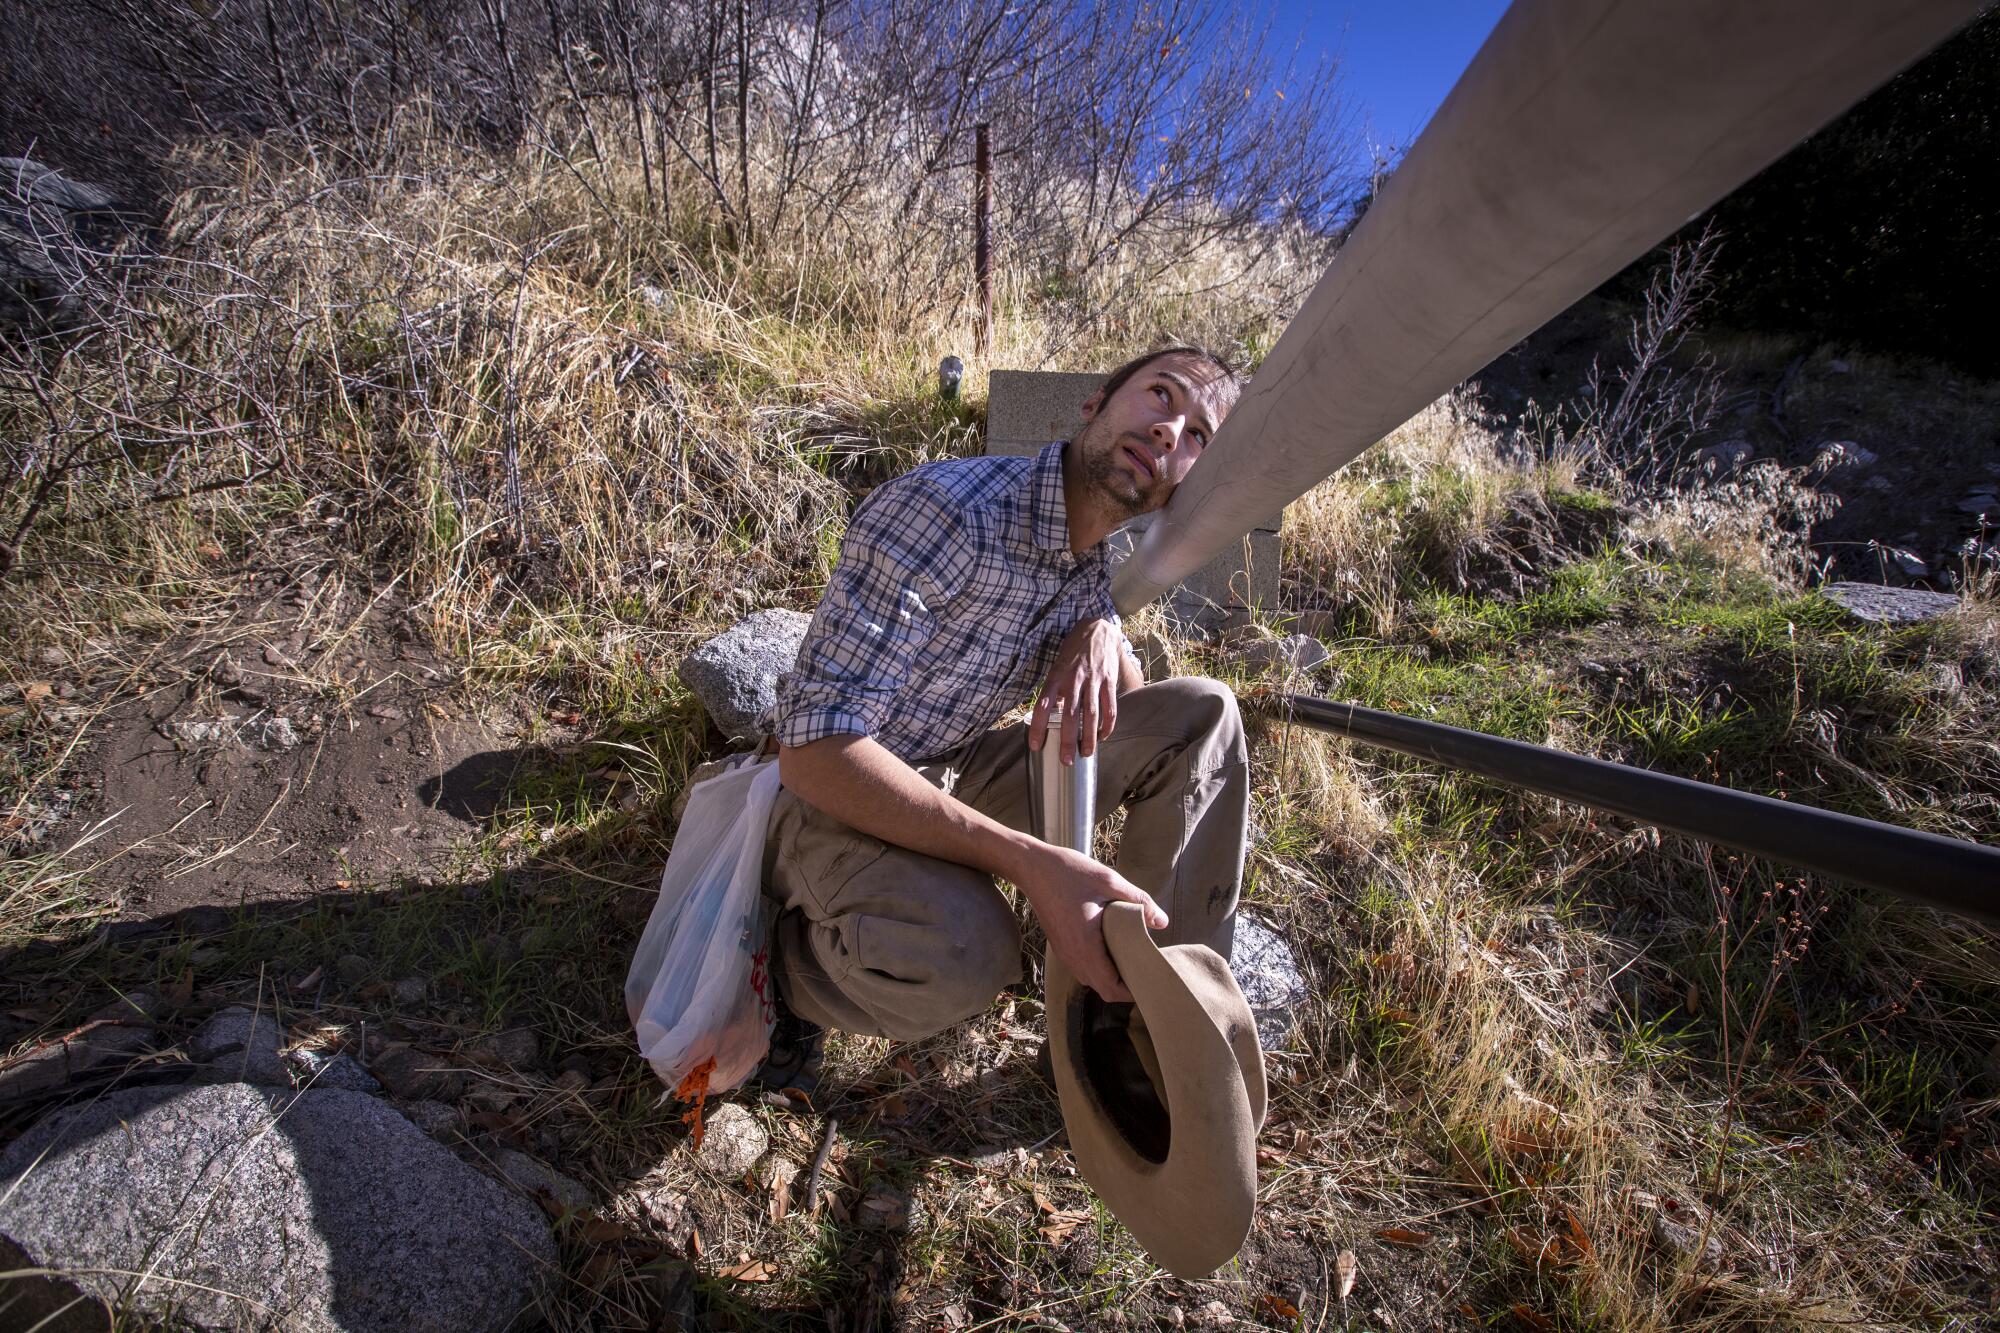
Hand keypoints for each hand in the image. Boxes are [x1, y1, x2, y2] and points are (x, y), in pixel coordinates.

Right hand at [1016, 841, 1167, 1002]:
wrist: (1032, 866)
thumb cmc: (1068, 872)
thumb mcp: (1109, 882)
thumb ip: (1139, 902)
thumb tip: (1163, 922)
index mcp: (1085, 946)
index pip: (1111, 989)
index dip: (1132, 991)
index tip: (1149, 979)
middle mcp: (1072, 956)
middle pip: (1102, 989)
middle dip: (1125, 985)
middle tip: (1145, 967)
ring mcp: (1064, 952)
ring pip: (1091, 979)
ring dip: (1111, 976)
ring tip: (1131, 957)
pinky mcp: (1060, 944)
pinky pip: (1082, 966)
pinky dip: (1099, 966)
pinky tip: (1112, 945)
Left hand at [1030, 618, 1127, 762]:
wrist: (1097, 630)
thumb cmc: (1073, 652)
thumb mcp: (1057, 667)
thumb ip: (1054, 690)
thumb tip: (1051, 717)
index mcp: (1056, 677)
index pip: (1043, 705)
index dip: (1038, 727)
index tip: (1035, 745)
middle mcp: (1074, 679)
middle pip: (1070, 715)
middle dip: (1067, 740)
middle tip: (1065, 760)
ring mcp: (1094, 680)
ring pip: (1092, 714)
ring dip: (1089, 738)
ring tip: (1086, 754)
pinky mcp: (1109, 681)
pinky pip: (1110, 708)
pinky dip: (1107, 726)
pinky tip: (1102, 737)